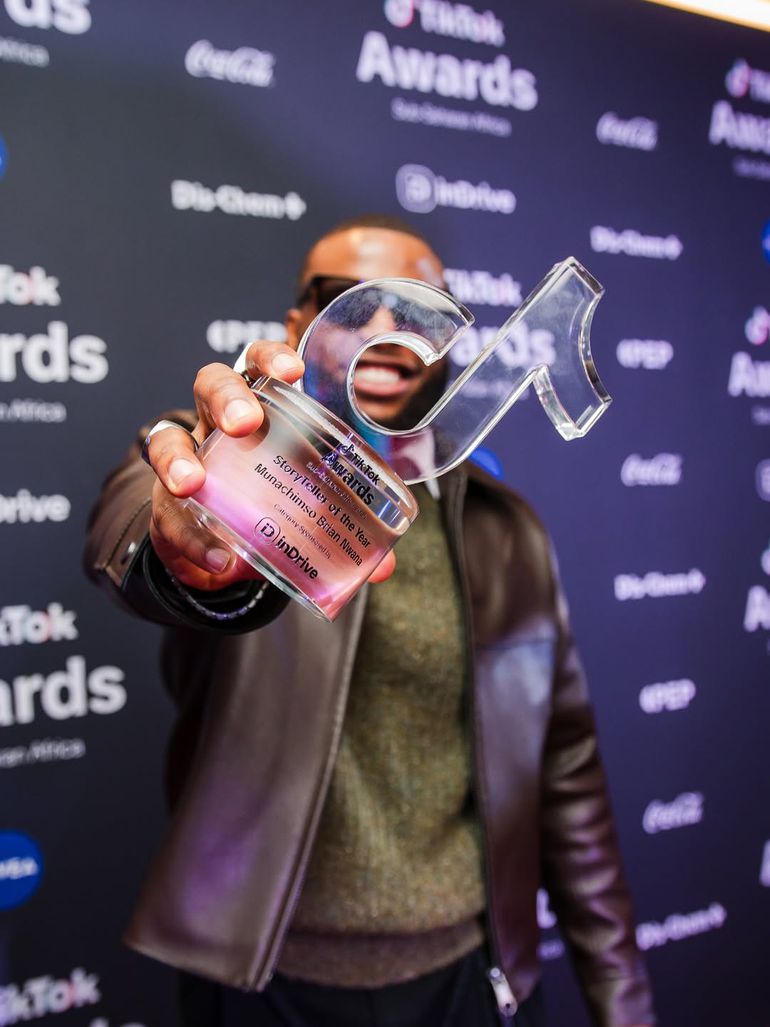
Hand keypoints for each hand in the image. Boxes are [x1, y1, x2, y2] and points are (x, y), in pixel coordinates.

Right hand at [145, 341, 395, 590]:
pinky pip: (167, 515)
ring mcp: (187, 466)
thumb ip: (343, 532)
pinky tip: (217, 556)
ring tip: (195, 483)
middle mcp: (217, 428)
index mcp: (260, 414)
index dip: (271, 359)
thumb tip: (386, 566)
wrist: (220, 554)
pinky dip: (191, 538)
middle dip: (226, 397)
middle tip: (245, 423)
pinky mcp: (165, 510)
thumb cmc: (267, 510)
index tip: (293, 372)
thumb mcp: (304, 513)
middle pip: (210, 385)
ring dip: (179, 460)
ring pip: (167, 439)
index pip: (258, 366)